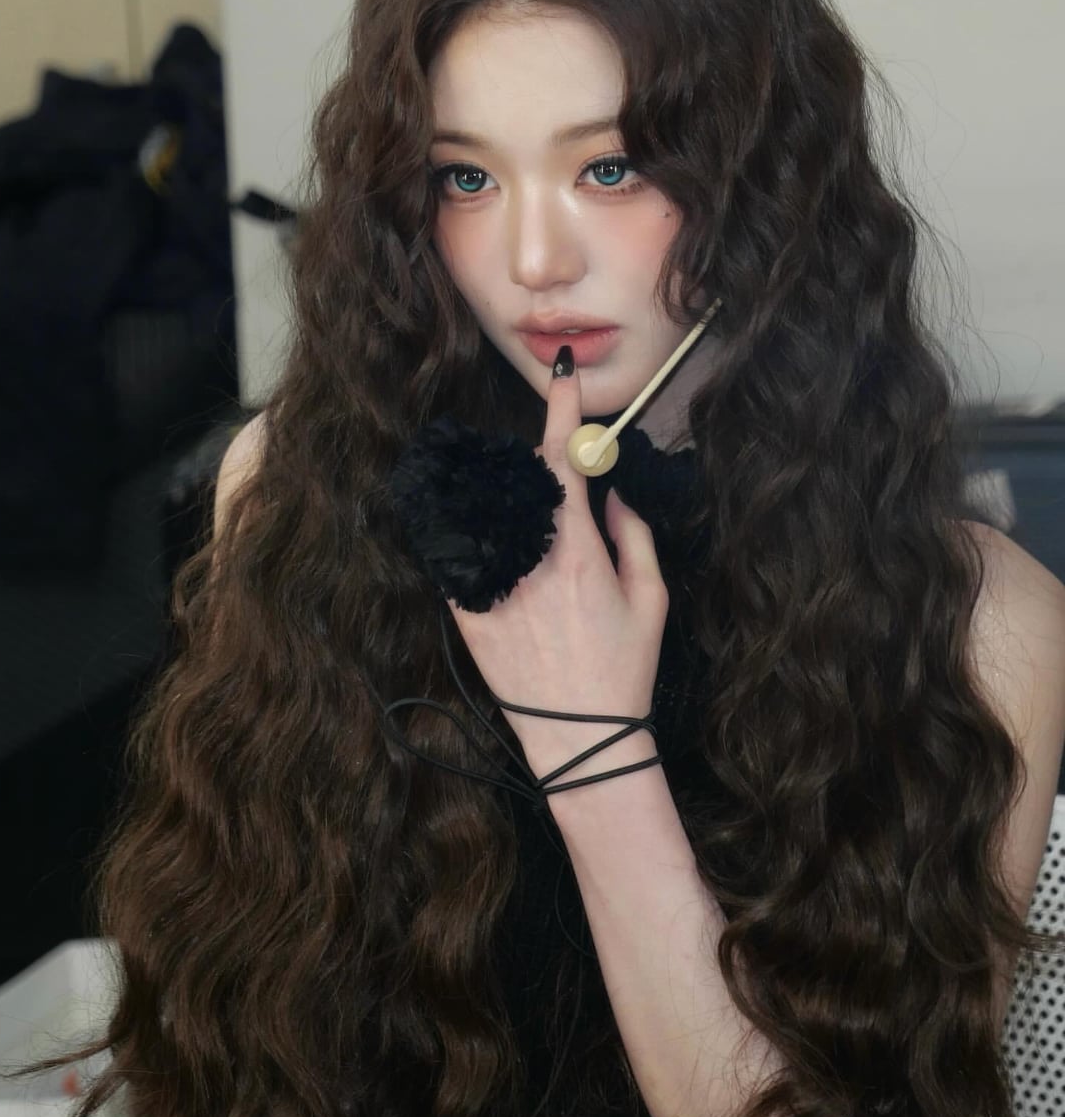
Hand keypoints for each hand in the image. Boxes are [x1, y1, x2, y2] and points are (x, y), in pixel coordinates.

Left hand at [444, 352, 669, 788]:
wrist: (578, 738)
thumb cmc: (623, 669)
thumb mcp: (651, 597)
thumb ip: (633, 533)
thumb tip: (612, 491)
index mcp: (577, 553)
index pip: (562, 460)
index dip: (560, 410)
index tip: (561, 378)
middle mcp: (527, 562)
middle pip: (520, 480)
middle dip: (540, 469)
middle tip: (562, 489)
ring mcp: (490, 586)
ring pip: (488, 512)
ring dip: (512, 505)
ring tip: (541, 546)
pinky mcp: (464, 612)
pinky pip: (465, 553)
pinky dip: (484, 541)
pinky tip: (509, 562)